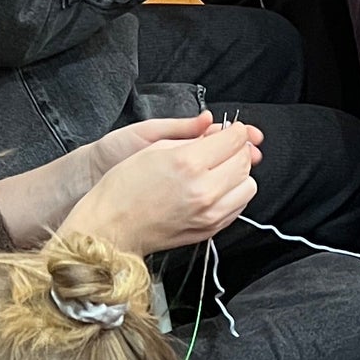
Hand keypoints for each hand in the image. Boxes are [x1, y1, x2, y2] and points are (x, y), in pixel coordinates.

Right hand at [68, 111, 260, 251]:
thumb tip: (218, 134)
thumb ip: (192, 139)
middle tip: (226, 147)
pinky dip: (233, 195)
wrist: (111, 229)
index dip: (236, 131)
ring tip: (220, 170)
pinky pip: (238, 207)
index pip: (233, 140)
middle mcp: (204, 190)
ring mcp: (209, 213)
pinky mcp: (211, 229)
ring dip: (239, 174)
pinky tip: (215, 189)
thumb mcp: (153, 149)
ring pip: (248, 186)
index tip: (233, 130)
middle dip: (239, 150)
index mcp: (188, 163)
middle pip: (244, 162)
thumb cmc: (123, 189)